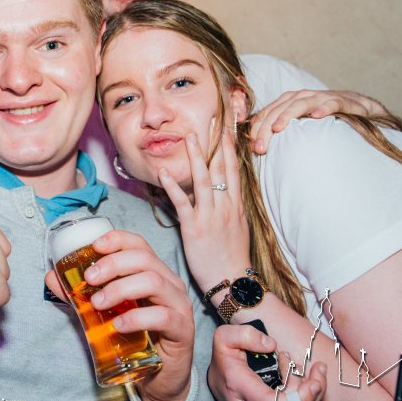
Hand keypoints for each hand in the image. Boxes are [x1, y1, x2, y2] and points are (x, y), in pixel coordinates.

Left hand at [46, 227, 195, 400]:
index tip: (94, 247)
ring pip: (154, 282)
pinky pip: (163, 316)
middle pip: (144, 259)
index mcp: (154, 273)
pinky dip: (137, 317)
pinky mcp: (183, 330)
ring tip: (98, 303)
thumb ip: (81, 296)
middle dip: (113, 264)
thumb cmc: (136, 339)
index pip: (139, 245)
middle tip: (89, 279)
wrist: (160, 379)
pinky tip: (118, 325)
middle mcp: (170, 284)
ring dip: (121, 288)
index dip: (117, 240)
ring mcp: (179, 305)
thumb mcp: (106, 313)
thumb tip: (52, 277)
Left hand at [158, 126, 249, 297]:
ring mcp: (211, 216)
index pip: (234, 169)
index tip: (227, 127)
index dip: (230, 147)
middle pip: (221, 168)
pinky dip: (173, 186)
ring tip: (188, 136)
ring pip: (204, 180)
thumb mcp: (237, 228)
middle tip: (211, 119)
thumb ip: (229, 208)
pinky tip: (164, 172)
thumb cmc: (233, 257)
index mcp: (236, 205)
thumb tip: (222, 195)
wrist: (233, 281)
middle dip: (216, 143)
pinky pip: (183, 203)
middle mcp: (226, 206)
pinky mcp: (195, 228)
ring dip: (195, 157)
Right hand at [207, 323, 326, 400]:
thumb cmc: (223, 356)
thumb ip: (247, 334)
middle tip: (310, 367)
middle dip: (308, 391)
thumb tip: (271, 345)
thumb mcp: (226, 336)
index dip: (298, 398)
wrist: (216, 378)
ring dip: (303, 395)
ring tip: (295, 369)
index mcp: (238, 385)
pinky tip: (294, 386)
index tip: (315, 382)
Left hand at [248, 90, 387, 153]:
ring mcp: (323, 98)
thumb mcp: (302, 127)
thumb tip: (259, 148)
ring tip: (278, 128)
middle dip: (267, 127)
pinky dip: (324, 107)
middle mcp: (304, 97)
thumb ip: (284, 133)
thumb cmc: (327, 121)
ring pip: (301, 103)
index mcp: (290, 102)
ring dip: (288, 115)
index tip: (252, 147)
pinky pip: (333, 103)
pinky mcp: (343, 101)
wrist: (361, 110)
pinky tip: (317, 116)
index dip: (258, 128)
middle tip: (260, 147)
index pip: (269, 112)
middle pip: (280, 108)